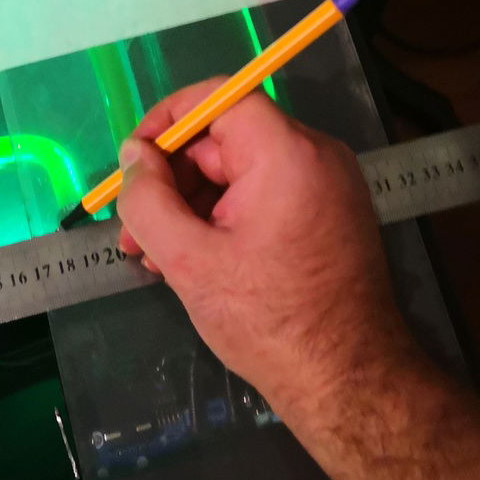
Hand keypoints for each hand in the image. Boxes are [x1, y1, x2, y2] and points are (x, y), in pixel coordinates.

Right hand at [116, 83, 419, 419]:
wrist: (347, 381)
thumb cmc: (267, 319)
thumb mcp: (186, 259)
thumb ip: (147, 199)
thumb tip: (133, 156)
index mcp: (286, 153)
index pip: (218, 98)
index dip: (167, 119)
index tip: (132, 158)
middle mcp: (314, 155)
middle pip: (225, 139)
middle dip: (171, 180)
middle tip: (132, 228)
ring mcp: (327, 185)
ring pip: (240, 171)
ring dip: (192, 206)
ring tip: (155, 257)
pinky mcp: (328, 213)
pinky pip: (264, 194)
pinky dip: (225, 217)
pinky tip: (193, 260)